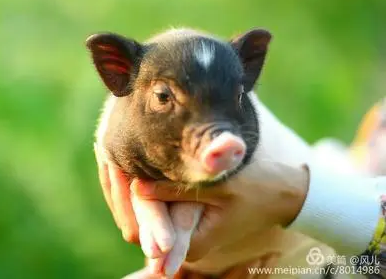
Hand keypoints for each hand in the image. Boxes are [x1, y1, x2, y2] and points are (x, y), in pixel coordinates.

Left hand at [130, 161, 308, 260]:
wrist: (285, 192)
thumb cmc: (257, 187)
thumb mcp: (219, 188)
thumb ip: (178, 190)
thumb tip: (137, 185)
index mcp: (192, 243)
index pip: (143, 231)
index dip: (127, 202)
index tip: (116, 169)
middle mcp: (184, 242)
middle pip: (139, 222)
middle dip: (125, 192)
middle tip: (108, 154)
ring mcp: (183, 230)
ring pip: (145, 212)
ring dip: (133, 186)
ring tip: (114, 151)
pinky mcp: (184, 216)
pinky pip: (156, 203)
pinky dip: (146, 184)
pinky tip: (133, 159)